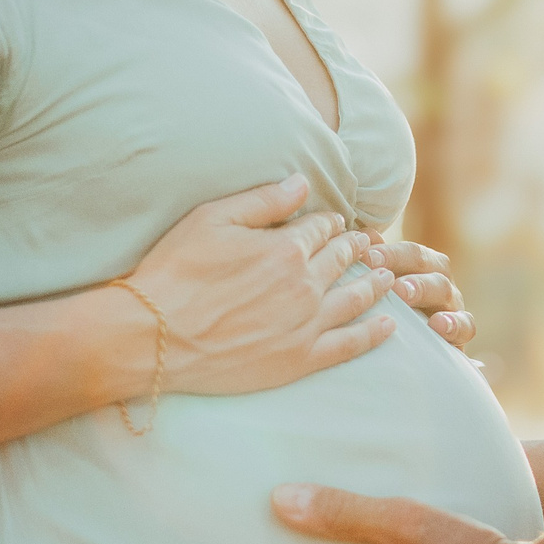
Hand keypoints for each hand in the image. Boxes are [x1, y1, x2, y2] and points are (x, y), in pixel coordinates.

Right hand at [130, 176, 395, 394]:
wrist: (153, 335)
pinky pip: (350, 344)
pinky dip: (374, 333)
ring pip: (355, 298)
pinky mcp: (300, 360)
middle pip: (342, 260)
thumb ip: (263, 200)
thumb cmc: (175, 272)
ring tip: (386, 277)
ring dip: (375, 284)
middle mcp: (304, 284)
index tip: (337, 223)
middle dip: (356, 248)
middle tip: (367, 245)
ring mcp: (305, 324)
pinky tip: (390, 325)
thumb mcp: (212, 219)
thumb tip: (303, 183)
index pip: (320, 228)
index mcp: (285, 247)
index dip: (330, 223)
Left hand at [360, 232, 474, 349]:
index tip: (366, 257)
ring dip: (422, 289)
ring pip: (444, 290)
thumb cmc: (394, 313)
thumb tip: (365, 235)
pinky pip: (466, 325)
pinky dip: (454, 324)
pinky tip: (437, 325)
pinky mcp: (461, 334)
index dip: (389, 252)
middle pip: (428, 264)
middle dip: (403, 265)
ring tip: (402, 293)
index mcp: (423, 265)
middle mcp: (440, 280)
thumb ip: (375, 261)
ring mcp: (453, 305)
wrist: (416, 354)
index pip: (410, 251)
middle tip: (380, 273)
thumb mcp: (382, 287)